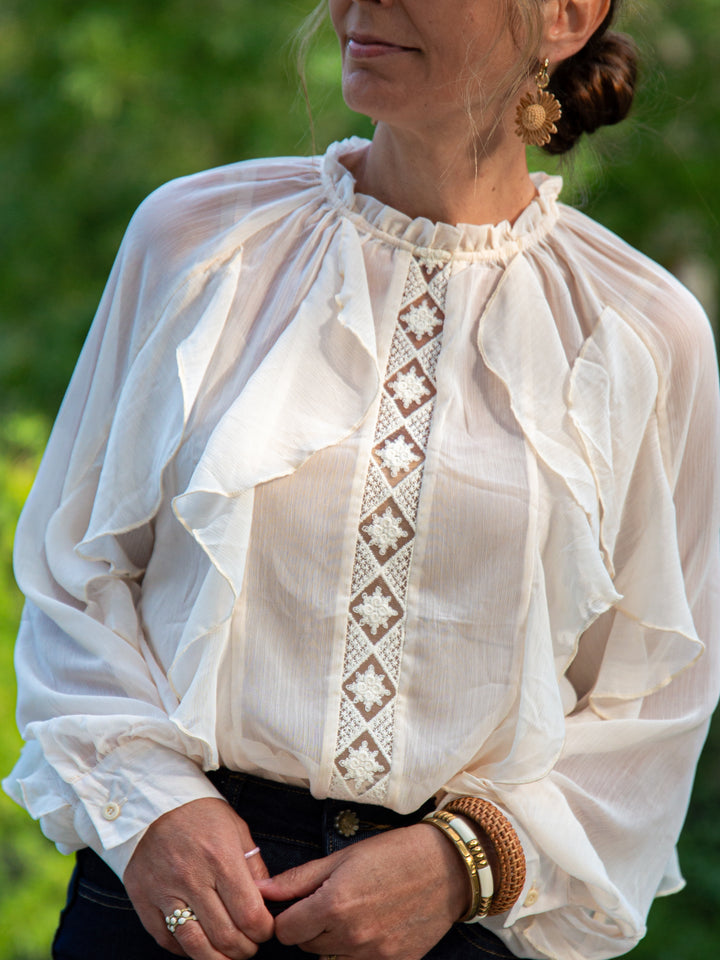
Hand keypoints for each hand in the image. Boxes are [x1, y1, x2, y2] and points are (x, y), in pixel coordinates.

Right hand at [124, 798, 274, 958]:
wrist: (150, 799)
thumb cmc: (199, 812)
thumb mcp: (235, 827)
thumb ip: (252, 865)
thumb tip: (266, 900)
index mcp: (220, 857)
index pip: (249, 914)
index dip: (263, 932)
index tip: (266, 930)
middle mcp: (192, 878)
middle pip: (225, 936)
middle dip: (244, 950)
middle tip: (249, 946)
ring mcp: (164, 891)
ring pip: (195, 945)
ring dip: (217, 959)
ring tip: (227, 955)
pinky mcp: (143, 899)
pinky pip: (166, 939)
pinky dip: (186, 950)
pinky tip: (200, 944)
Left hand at [258, 823, 469, 959]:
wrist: (448, 867)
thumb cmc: (393, 853)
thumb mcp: (342, 857)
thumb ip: (299, 879)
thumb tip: (261, 890)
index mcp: (334, 905)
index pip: (285, 931)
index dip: (288, 916)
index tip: (300, 903)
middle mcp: (351, 936)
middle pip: (306, 945)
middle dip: (310, 925)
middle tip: (331, 899)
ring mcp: (373, 955)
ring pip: (330, 957)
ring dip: (333, 938)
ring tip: (355, 908)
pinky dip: (358, 948)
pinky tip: (373, 923)